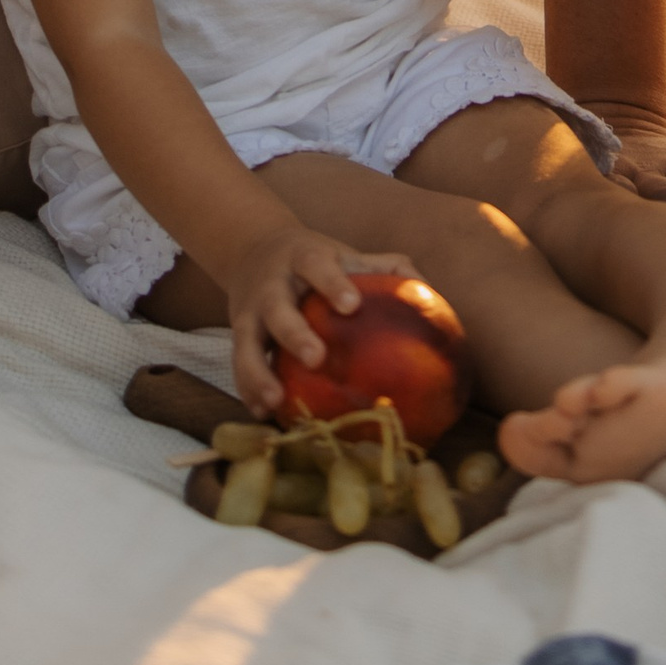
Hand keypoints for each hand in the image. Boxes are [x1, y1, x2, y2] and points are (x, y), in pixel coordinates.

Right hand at [223, 225, 408, 421]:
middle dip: (294, 334)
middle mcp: (271, 285)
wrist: (254, 250)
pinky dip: (247, 389)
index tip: (352, 305)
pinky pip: (237, 366)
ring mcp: (249, 312)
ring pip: (245, 343)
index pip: (316, 264)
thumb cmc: (315, 261)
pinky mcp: (238, 336)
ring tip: (275, 400)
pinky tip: (263, 414)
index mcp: (302, 258)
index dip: (333, 284)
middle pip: (276, 308)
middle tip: (317, 358)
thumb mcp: (344, 253)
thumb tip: (428, 290)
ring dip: (257, 372)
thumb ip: (384, 267)